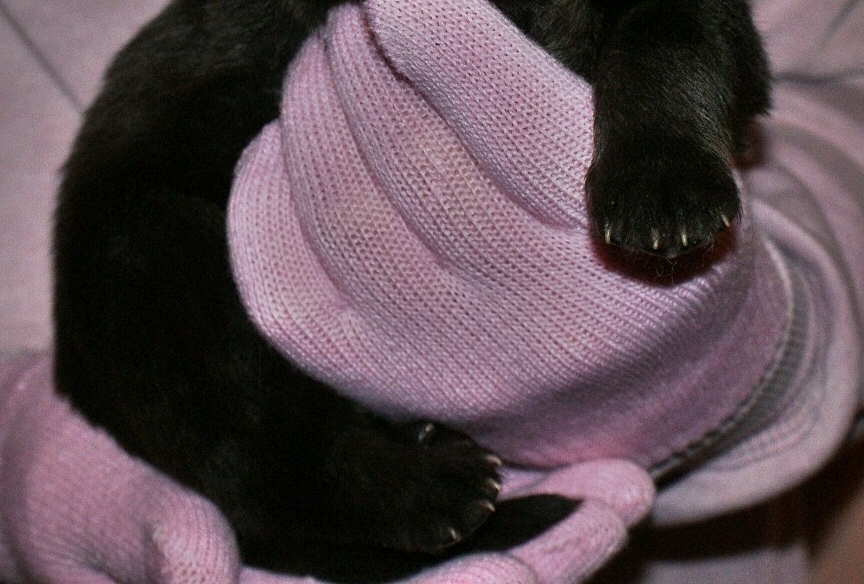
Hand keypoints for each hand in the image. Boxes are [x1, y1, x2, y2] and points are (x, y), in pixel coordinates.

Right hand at [0, 354, 651, 583]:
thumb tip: (202, 568)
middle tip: (626, 495)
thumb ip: (150, 536)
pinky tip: (546, 465)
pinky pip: (430, 514)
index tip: (561, 551)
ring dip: (544, 525)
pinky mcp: (340, 512)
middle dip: (549, 554)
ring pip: (459, 554)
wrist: (66, 470)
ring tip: (619, 482)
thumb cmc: (69, 496)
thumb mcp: (96, 514)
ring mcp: (340, 555)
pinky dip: (496, 496)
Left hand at [230, 0, 786, 480]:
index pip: (516, 125)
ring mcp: (454, 365)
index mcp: (635, 237)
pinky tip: (285, 144)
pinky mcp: (383, 388)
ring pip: (338, 214)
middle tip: (355, 12)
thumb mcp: (681, 137)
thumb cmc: (659, 221)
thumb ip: (606, 63)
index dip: (442, 42)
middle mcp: (543, 319)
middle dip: (361, 58)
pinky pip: (280, 283)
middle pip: (411, 158)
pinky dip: (264, 192)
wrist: (648, 375)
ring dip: (309, 108)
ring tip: (322, 60)